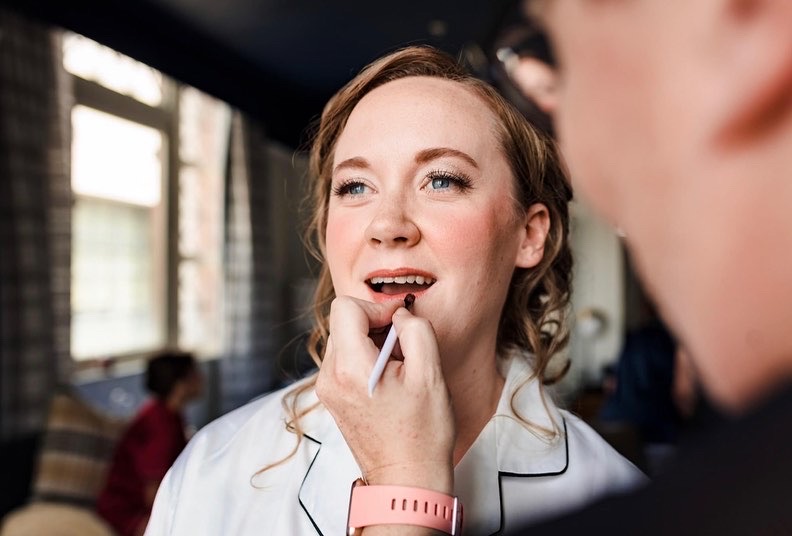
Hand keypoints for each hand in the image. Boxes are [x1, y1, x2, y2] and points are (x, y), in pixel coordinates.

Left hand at [315, 296, 454, 491]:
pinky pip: (346, 360)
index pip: (346, 307)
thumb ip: (416, 330)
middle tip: (404, 350)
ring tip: (398, 369)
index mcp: (349, 368)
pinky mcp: (333, 398)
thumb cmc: (422, 435)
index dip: (376, 308)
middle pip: (344, 322)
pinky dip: (367, 359)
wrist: (407, 481)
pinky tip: (388, 381)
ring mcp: (328, 389)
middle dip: (376, 326)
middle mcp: (329, 377)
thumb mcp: (431, 374)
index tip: (399, 325)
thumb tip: (400, 315)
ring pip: (345, 340)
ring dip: (372, 343)